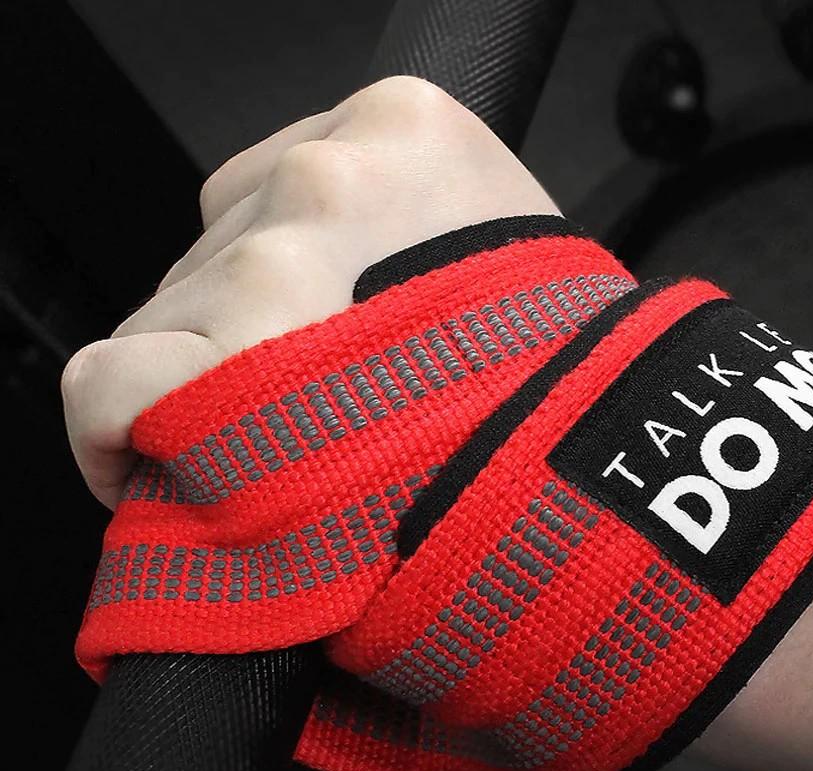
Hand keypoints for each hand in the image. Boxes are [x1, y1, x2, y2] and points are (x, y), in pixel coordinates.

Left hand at [61, 76, 558, 508]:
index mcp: (412, 131)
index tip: (299, 323)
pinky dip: (113, 429)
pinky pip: (108, 381)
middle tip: (315, 405)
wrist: (591, 484)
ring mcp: (272, 269)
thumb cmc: (567, 386)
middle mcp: (331, 180)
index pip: (283, 175)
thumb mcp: (521, 260)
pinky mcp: (215, 365)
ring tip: (284, 450)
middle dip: (252, 329)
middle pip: (222, 248)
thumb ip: (433, 231)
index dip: (283, 265)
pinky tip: (153, 463)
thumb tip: (379, 274)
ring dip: (209, 384)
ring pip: (170, 317)